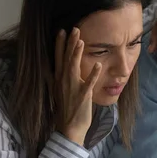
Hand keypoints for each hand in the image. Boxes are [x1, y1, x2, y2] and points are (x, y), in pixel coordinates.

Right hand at [54, 27, 101, 145]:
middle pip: (66, 59)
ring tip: (81, 41)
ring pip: (74, 68)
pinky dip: (93, 74)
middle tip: (74, 28)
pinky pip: (88, 84)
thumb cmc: (67, 110)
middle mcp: (63, 82)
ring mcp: (72, 88)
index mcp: (58, 79)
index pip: (58, 58)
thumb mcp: (62, 91)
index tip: (62, 31)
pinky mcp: (82, 96)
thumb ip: (64, 79)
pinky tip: (98, 65)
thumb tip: (64, 68)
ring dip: (77, 54)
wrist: (68, 129)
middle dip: (70, 43)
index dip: (60, 44)